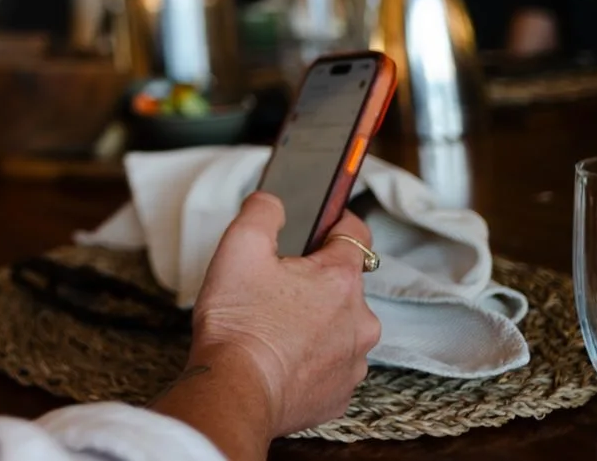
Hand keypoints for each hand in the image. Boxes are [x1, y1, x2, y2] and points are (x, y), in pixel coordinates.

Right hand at [169, 193, 380, 444]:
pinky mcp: (339, 394)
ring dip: (315, 322)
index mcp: (341, 280)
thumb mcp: (239, 246)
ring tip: (273, 326)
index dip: (334, 222)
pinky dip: (310, 358)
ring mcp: (353, 361)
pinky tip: (280, 356)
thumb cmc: (238, 321)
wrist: (235, 389)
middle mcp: (360, 320)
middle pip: (343, 285)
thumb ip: (262, 211)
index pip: (355, 233)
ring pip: (339, 327)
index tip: (318, 224)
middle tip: (273, 287)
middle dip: (314, 282)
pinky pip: (330, 364)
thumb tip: (276, 201)